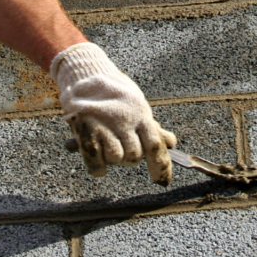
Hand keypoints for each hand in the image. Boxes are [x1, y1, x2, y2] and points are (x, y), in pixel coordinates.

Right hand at [50, 42, 176, 184]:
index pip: (155, 145)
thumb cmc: (114, 92)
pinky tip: (98, 159)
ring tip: (107, 144)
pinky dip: (98, 167)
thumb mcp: (137, 104)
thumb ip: (152, 127)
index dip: (161, 166)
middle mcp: (124, 120)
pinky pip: (95, 163)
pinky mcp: (85, 130)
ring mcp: (104, 126)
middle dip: (130, 157)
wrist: (84, 74)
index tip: (162, 182)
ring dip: (113, 158)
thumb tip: (171, 143)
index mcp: (141, 113)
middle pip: (134, 155)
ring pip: (116, 159)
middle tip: (122, 146)